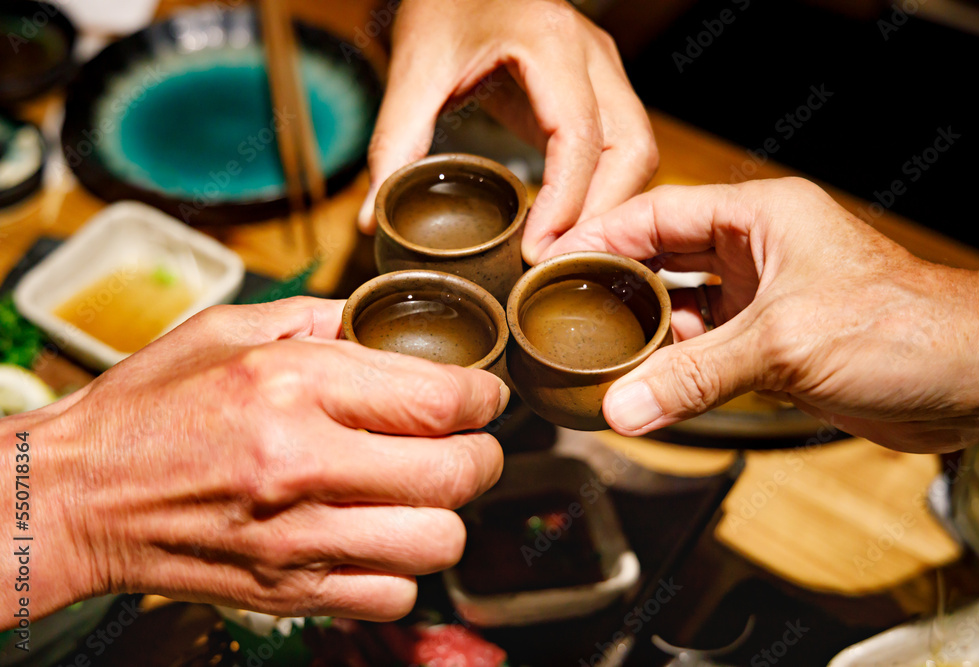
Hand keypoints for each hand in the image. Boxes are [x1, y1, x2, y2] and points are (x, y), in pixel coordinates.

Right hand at [3, 297, 507, 625]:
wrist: (76, 496)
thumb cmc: (150, 406)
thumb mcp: (230, 329)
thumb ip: (323, 319)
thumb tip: (393, 324)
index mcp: (292, 385)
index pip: (440, 399)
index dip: (485, 397)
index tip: (484, 396)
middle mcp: (301, 463)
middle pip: (458, 474)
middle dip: (482, 454)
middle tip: (465, 442)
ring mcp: (296, 538)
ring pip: (439, 542)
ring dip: (446, 514)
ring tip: (421, 492)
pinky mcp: (286, 592)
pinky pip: (394, 595)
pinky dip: (403, 568)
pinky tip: (378, 537)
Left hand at [358, 0, 657, 263]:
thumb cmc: (443, 7)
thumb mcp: (414, 71)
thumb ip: (395, 144)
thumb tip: (374, 220)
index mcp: (550, 42)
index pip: (579, 134)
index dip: (566, 202)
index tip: (538, 252)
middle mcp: (592, 55)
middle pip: (631, 150)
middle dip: (602, 217)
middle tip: (558, 266)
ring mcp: (605, 71)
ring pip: (638, 154)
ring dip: (610, 210)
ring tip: (565, 256)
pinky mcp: (601, 91)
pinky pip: (624, 151)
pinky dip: (606, 194)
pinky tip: (572, 229)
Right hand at [540, 178, 978, 452]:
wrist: (971, 380)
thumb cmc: (902, 327)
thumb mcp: (782, 342)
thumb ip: (695, 374)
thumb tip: (624, 406)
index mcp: (761, 218)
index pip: (659, 215)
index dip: (603, 235)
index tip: (553, 259)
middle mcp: (759, 253)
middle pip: (665, 262)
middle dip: (616, 285)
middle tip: (561, 308)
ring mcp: (765, 302)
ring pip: (684, 314)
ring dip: (646, 337)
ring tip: (593, 355)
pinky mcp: (774, 348)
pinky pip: (708, 355)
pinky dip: (677, 372)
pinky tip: (644, 389)